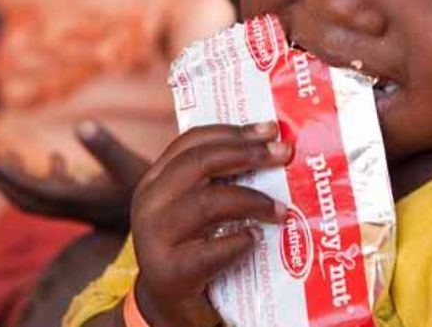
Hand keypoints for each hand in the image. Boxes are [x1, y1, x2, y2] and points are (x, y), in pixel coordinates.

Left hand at [0, 121, 150, 230]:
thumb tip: (81, 123)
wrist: (164, 219)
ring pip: (40, 199)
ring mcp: (80, 208)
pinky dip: (51, 177)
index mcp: (72, 200)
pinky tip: (58, 159)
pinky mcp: (91, 205)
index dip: (7, 176)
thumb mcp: (128, 164)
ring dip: (22, 180)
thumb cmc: (146, 189)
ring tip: (10, 156)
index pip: (29, 190)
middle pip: (25, 200)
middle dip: (4, 181)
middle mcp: (71, 208)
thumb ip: (104, 146)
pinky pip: (59, 195)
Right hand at [131, 122, 290, 326]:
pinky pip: (211, 251)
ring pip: (207, 203)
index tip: (271, 129)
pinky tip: (256, 239)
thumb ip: (219, 180)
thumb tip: (275, 148)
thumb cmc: (194, 246)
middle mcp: (149, 202)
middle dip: (247, 154)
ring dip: (253, 202)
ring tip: (282, 210)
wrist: (168, 301)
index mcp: (156, 179)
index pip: (192, 140)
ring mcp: (154, 237)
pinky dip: (239, 242)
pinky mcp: (168, 271)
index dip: (233, 131)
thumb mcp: (197, 206)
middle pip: (200, 163)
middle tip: (283, 154)